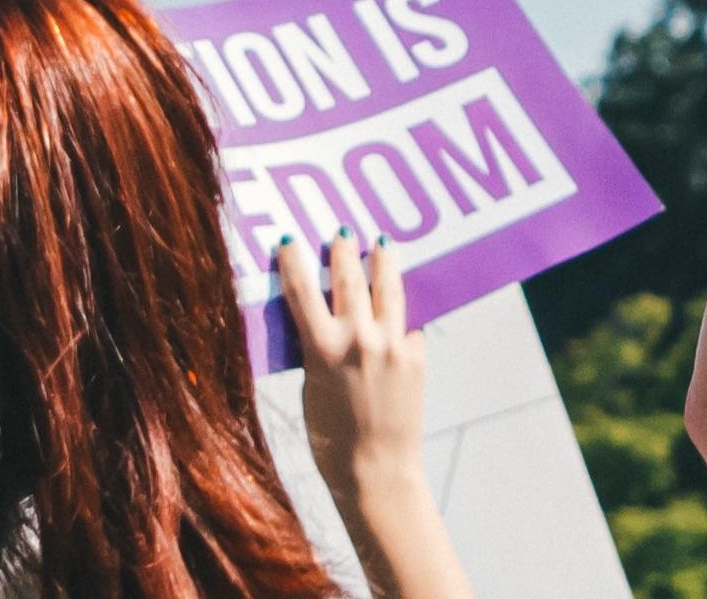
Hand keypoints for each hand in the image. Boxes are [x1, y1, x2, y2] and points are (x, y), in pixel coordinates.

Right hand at [279, 232, 426, 490]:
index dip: (293, 259)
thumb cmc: (331, 436)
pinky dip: (401, 315)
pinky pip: (408, 323)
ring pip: (388, 286)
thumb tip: (322, 317)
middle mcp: (359, 337)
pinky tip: (400, 305)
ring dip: (382, 261)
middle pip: (349, 276)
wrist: (375, 471)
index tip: (289, 241)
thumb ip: (317, 346)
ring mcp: (392, 344)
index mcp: (322, 347)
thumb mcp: (311, 384)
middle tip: (342, 234)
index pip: (301, 287)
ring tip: (382, 243)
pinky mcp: (416, 355)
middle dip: (343, 250)